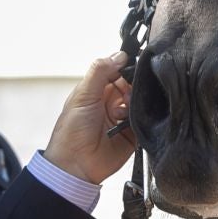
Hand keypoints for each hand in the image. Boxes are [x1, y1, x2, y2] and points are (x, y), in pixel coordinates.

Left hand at [43, 52, 134, 184]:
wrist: (76, 164)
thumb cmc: (72, 131)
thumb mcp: (83, 95)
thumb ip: (100, 71)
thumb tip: (119, 54)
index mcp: (98, 89)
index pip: (118, 69)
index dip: (126, 66)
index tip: (133, 65)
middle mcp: (112, 101)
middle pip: (133, 84)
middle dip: (133, 86)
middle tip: (125, 93)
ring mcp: (124, 116)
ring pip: (140, 100)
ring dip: (134, 102)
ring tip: (122, 111)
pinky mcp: (134, 132)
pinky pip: (145, 119)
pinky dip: (141, 117)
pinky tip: (128, 121)